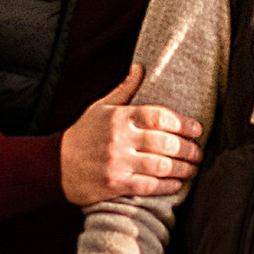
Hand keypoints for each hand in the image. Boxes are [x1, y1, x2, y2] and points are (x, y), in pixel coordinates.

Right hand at [58, 61, 203, 208]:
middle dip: (188, 149)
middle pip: (165, 142)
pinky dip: (167, 186)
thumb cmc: (82, 135)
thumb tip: (140, 67)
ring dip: (183, 168)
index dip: (183, 123)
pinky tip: (177, 184)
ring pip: (161, 166)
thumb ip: (124, 90)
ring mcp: (117, 163)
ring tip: (193, 168)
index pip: (159, 116)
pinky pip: (148, 186)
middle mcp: (119, 139)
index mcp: (119, 117)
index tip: (197, 130)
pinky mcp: (114, 185)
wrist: (54, 165)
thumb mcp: (99, 108)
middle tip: (199, 152)